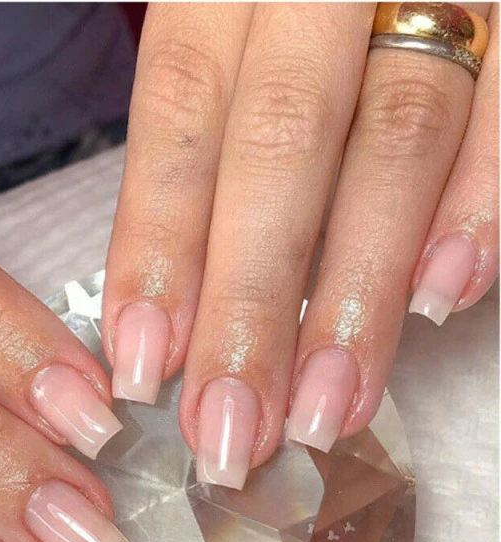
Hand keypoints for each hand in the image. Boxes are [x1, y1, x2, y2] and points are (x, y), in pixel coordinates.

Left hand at [103, 2, 497, 487]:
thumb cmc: (282, 14)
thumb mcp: (226, 48)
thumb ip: (203, 157)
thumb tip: (172, 318)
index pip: (180, 116)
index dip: (159, 245)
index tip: (145, 365)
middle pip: (279, 145)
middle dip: (252, 302)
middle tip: (230, 429)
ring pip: (398, 138)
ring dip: (358, 288)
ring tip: (328, 406)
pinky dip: (479, 202)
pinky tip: (446, 296)